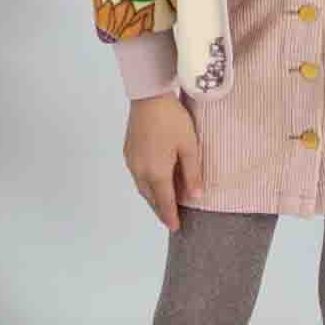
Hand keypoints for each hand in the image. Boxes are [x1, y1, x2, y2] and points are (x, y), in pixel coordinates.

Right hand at [123, 92, 202, 230]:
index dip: (170, 216)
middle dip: (160, 209)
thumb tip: (196, 197)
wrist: (148, 96)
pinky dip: (146, 185)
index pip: (164, 202)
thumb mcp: (189, 146)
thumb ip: (192, 173)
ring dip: (152, 197)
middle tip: (170, 218)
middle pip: (150, 197)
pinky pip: (137, 176)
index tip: (175, 228)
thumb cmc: (172, 120)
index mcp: (156, 173)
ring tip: (163, 202)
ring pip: (142, 187)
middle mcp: (140, 171)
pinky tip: (153, 181)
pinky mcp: (128, 151)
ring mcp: (132, 161)